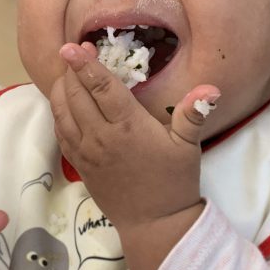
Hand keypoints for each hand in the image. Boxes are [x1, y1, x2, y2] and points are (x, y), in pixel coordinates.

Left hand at [50, 42, 217, 269]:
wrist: (154, 223)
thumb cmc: (174, 182)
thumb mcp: (188, 147)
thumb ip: (192, 115)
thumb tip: (211, 89)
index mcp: (128, 127)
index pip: (101, 88)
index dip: (86, 65)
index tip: (74, 46)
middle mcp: (101, 137)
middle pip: (76, 95)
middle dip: (71, 71)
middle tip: (73, 52)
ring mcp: (86, 152)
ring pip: (63, 112)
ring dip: (61, 89)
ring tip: (66, 72)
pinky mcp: (79, 164)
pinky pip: (61, 132)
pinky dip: (58, 113)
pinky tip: (63, 102)